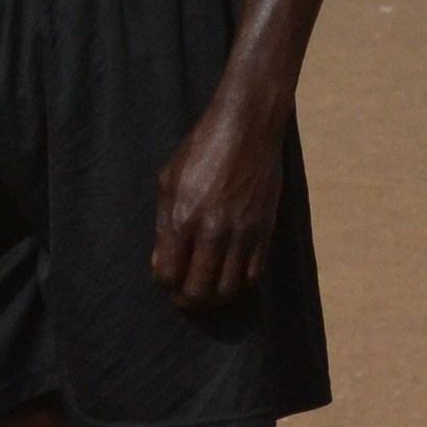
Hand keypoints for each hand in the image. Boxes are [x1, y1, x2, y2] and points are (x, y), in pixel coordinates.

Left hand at [150, 84, 288, 311]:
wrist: (247, 127)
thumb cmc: (201, 148)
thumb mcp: (168, 180)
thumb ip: (163, 225)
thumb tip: (161, 261)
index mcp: (183, 217)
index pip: (169, 275)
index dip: (164, 284)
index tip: (166, 279)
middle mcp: (213, 231)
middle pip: (198, 291)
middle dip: (187, 299)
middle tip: (184, 294)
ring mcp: (242, 233)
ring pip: (229, 289)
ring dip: (214, 297)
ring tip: (208, 289)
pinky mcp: (265, 230)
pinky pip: (255, 274)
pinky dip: (241, 284)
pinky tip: (232, 275)